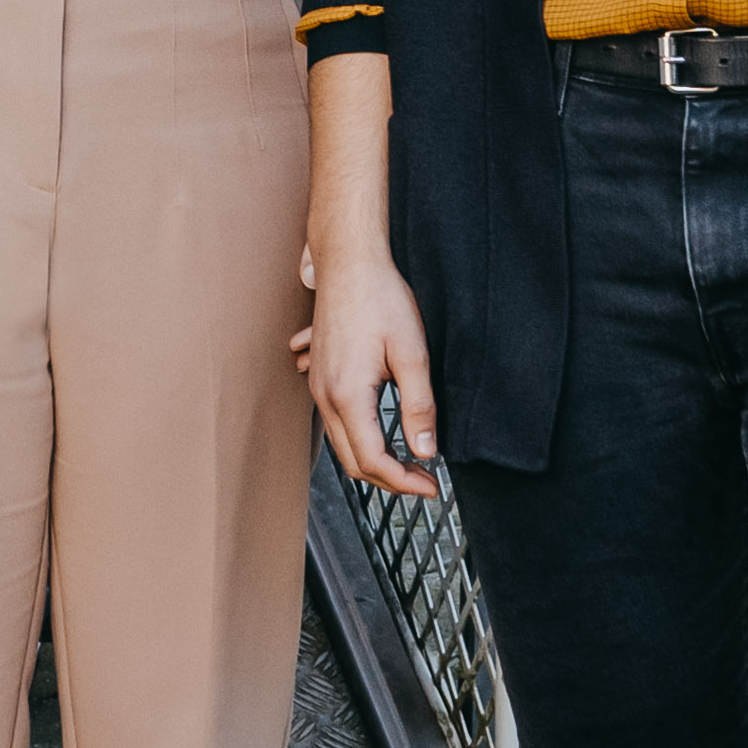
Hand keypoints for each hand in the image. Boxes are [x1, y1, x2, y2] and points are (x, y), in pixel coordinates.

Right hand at [301, 240, 443, 499]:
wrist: (348, 262)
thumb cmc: (380, 299)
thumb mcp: (412, 353)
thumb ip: (419, 407)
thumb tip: (425, 451)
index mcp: (348, 395)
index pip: (373, 461)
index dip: (404, 483)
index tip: (431, 486)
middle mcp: (325, 396)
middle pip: (353, 461)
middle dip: (389, 480)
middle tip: (423, 481)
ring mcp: (317, 385)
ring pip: (342, 444)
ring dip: (373, 461)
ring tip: (407, 463)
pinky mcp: (318, 374)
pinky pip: (334, 423)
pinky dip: (358, 440)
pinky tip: (380, 435)